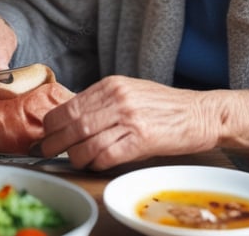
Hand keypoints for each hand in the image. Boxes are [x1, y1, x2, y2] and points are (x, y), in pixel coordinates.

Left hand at [39, 76, 248, 170]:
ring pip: (86, 141)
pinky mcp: (141, 139)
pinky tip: (96, 164)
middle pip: (72, 123)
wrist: (200, 114)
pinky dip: (95, 163)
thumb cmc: (165, 107)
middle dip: (55, 141)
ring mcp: (130, 118)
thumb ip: (103, 101)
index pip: (69, 105)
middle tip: (48, 150)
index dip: (52, 123)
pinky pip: (106, 155)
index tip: (48, 132)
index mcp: (112, 85)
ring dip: (74, 156)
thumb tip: (71, 117)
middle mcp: (118, 98)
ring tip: (75, 160)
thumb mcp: (130, 91)